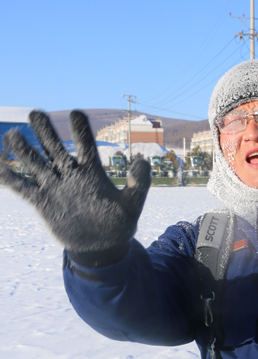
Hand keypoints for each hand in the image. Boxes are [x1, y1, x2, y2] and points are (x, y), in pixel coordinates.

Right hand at [0, 111, 150, 264]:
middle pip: (55, 148)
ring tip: (13, 134)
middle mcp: (71, 175)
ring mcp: (55, 187)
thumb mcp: (133, 203)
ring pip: (36, 164)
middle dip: (46, 132)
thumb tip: (143, 162)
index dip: (80, 130)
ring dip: (24, 151)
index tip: (76, 113)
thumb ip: (139, 183)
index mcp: (92, 172)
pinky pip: (24, 188)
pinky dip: (11, 179)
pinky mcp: (43, 203)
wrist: (102, 246)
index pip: (85, 146)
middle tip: (36, 113)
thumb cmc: (119, 222)